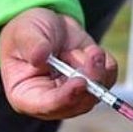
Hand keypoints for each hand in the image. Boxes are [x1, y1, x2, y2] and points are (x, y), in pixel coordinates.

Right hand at [0, 7, 117, 119]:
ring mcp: (74, 95)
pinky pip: (108, 81)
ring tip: (88, 49)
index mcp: (26, 95)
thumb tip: (39, 57)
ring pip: (95, 95)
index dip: (65, 98)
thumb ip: (31, 45)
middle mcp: (51, 101)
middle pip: (76, 105)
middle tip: (94, 55)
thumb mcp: (24, 32)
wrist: (49, 25)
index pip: (46, 106)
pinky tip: (92, 51)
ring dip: (97, 69)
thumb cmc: (28, 32)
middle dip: (90, 81)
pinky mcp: (92, 86)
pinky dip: (106, 65)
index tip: (80, 82)